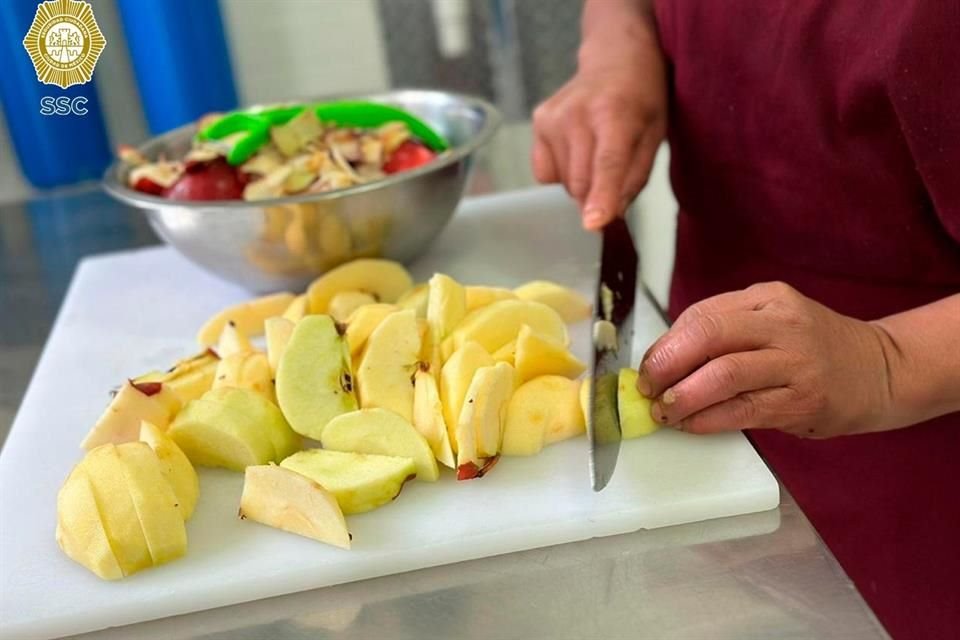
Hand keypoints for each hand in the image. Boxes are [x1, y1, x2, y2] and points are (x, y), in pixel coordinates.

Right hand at [531, 15, 666, 229]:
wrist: (617, 58)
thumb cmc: (642, 101)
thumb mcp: (654, 137)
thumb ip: (633, 178)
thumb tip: (607, 217)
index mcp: (616, 114)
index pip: (607, 162)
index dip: (601, 196)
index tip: (593, 223)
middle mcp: (578, 113)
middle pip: (580, 182)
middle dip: (596, 196)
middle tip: (614, 177)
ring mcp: (552, 117)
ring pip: (563, 182)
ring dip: (581, 182)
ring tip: (596, 152)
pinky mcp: (539, 121)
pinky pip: (545, 172)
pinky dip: (562, 172)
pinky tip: (576, 149)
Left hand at [636, 282, 895, 437]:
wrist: (880, 370)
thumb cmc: (812, 348)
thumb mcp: (772, 321)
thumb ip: (724, 332)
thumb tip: (663, 359)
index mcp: (766, 299)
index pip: (701, 316)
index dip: (664, 345)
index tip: (646, 368)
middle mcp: (782, 324)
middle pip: (708, 337)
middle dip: (666, 366)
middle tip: (647, 389)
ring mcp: (796, 362)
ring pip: (724, 375)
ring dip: (683, 397)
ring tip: (664, 412)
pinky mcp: (804, 401)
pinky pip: (744, 409)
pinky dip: (709, 419)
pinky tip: (692, 425)